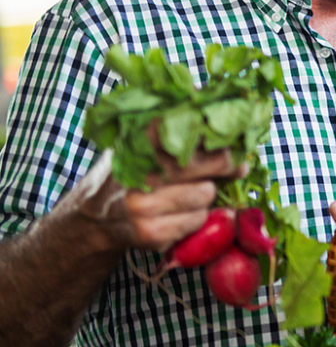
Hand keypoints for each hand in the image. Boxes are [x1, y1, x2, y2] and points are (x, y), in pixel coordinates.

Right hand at [72, 135, 246, 253]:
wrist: (92, 220)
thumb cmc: (130, 174)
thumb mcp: (143, 142)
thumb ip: (178, 127)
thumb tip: (224, 114)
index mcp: (141, 138)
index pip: (196, 128)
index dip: (220, 134)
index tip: (233, 137)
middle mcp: (140, 170)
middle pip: (212, 161)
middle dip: (225, 164)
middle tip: (232, 165)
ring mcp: (143, 204)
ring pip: (207, 193)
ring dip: (205, 193)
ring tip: (188, 191)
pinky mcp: (150, 232)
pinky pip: (199, 219)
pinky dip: (195, 216)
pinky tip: (177, 212)